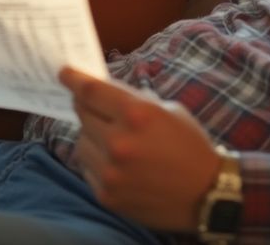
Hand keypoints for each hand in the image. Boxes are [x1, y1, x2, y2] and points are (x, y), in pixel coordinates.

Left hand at [61, 66, 220, 231]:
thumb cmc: (189, 146)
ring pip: (81, 141)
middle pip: (82, 114)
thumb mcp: (167, 110)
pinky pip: (87, 167)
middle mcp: (119, 142)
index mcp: (136, 114)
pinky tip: (117, 163)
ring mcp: (111, 172)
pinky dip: (96, 160)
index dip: (73, 79)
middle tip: (95, 107)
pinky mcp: (107, 195)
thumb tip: (101, 91)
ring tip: (114, 141)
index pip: (90, 91)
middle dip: (87, 107)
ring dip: (91, 136)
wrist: (206, 194)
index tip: (64, 73)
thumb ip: (131, 100)